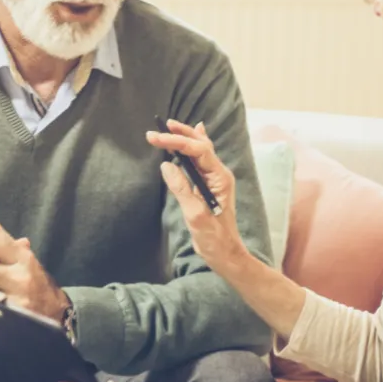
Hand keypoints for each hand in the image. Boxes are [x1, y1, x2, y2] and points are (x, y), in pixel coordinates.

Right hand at [147, 120, 247, 272]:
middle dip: (180, 134)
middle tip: (158, 128)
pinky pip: (199, 161)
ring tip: (168, 127)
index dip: (178, 142)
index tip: (157, 138)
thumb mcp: (195, 215)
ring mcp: (214, 179)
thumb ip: (181, 189)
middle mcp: (219, 174)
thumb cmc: (214, 238)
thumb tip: (166, 166)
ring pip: (200, 150)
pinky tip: (193, 134)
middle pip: (201, 145)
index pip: (199, 151)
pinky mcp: (207, 186)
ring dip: (184, 138)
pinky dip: (191, 148)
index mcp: (220, 179)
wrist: (225, 253)